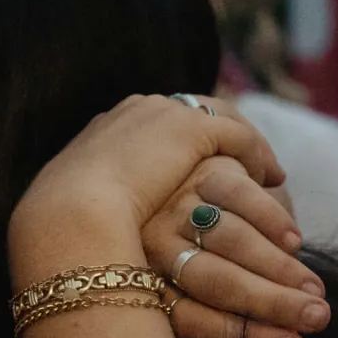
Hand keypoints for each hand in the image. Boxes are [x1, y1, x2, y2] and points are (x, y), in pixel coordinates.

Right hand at [14, 95, 285, 248]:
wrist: (70, 213)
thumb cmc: (66, 226)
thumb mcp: (79, 213)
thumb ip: (98, 208)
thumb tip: (102, 227)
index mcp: (106, 129)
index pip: (154, 123)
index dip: (182, 142)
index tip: (199, 164)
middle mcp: (136, 112)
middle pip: (190, 110)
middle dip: (219, 132)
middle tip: (244, 159)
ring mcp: (164, 115)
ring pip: (219, 119)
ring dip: (245, 146)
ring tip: (267, 174)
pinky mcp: (190, 129)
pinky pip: (237, 137)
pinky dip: (258, 155)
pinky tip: (271, 180)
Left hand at [142, 156, 329, 337]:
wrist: (179, 187)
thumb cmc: (213, 263)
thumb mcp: (228, 302)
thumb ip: (260, 335)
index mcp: (150, 288)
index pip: (196, 322)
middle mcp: (153, 247)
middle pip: (215, 281)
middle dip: (271, 304)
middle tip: (318, 318)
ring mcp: (174, 206)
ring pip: (229, 239)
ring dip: (278, 265)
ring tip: (314, 289)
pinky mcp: (198, 171)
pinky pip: (237, 194)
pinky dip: (270, 219)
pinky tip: (295, 242)